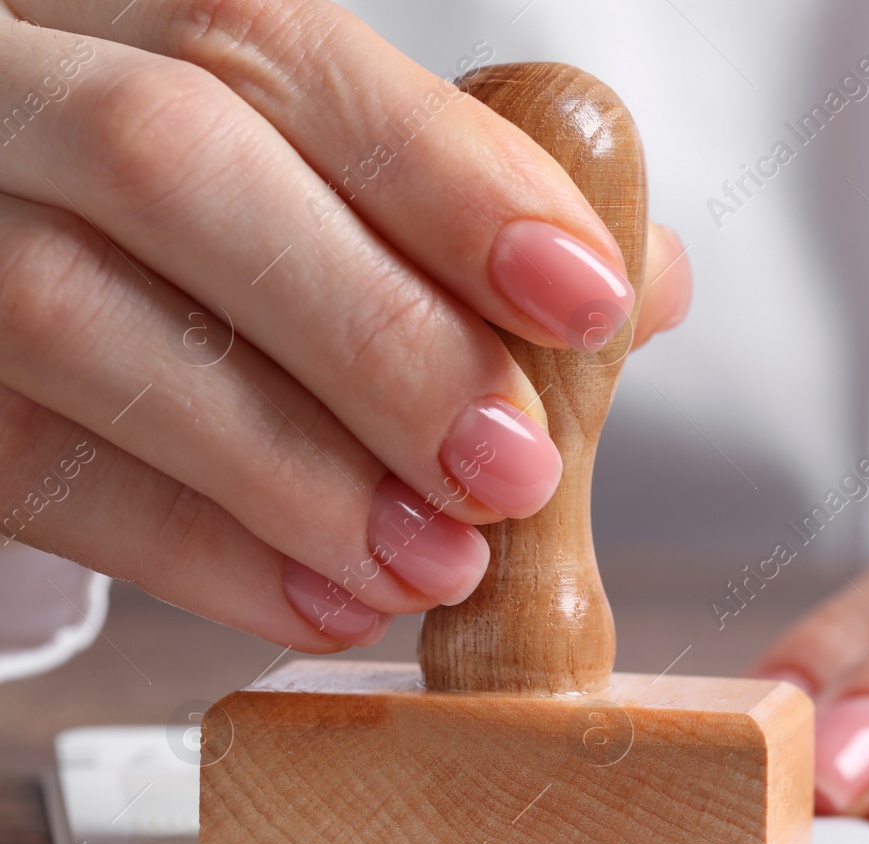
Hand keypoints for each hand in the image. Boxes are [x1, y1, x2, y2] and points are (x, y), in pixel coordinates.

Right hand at [0, 5, 689, 650]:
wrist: (2, 250)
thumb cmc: (192, 235)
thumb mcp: (312, 180)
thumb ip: (466, 217)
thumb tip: (641, 285)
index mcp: (131, 11)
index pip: (281, 51)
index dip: (449, 180)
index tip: (585, 300)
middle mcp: (12, 89)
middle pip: (173, 162)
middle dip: (376, 334)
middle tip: (510, 470)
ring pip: (74, 315)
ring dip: (291, 468)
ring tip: (432, 562)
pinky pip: (31, 465)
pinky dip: (195, 551)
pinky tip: (324, 596)